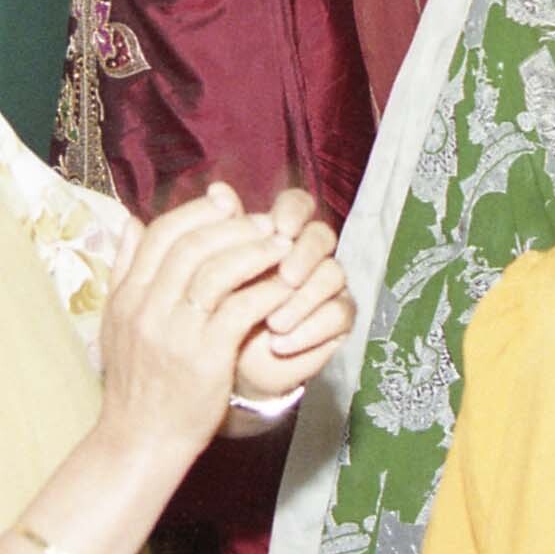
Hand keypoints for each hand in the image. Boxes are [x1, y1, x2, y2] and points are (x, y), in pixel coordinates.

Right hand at [95, 184, 316, 456]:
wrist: (141, 440)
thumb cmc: (137, 381)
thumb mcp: (117, 322)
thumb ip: (124, 269)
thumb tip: (132, 219)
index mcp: (127, 296)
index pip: (160, 233)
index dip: (197, 211)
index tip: (227, 202)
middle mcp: (147, 309)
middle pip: (192, 246)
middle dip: (234, 226)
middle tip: (265, 222)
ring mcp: (176, 333)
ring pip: (218, 272)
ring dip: (256, 252)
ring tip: (282, 246)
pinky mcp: (206, 358)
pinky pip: (242, 309)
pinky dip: (266, 291)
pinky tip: (285, 286)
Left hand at [228, 188, 354, 403]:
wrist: (225, 364)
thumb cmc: (220, 310)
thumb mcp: (215, 273)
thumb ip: (222, 232)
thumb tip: (217, 189)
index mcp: (281, 232)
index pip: (298, 204)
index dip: (294, 211)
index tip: (279, 228)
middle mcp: (308, 253)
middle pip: (322, 235)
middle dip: (305, 253)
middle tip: (286, 277)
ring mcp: (327, 284)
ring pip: (333, 274)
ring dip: (303, 298)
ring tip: (273, 323)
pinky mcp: (338, 317)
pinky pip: (339, 313)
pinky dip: (310, 328)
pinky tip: (282, 343)